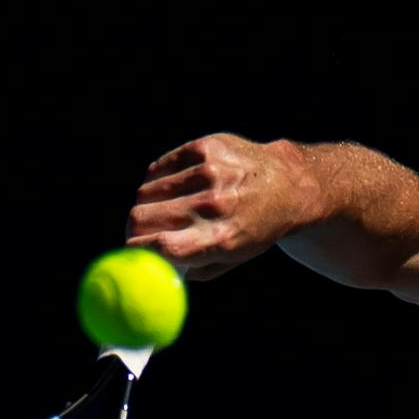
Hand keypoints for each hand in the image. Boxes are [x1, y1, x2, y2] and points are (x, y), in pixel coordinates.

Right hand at [125, 134, 318, 279]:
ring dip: (146, 204)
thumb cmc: (251, 229)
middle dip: (133, 228)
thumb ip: (189, 267)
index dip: (136, 251)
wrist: (286, 186)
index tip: (132, 252)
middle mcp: (214, 205)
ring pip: (145, 191)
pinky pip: (157, 169)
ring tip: (166, 209)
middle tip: (138, 232)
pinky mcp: (204, 148)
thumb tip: (148, 270)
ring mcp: (209, 173)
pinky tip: (174, 187)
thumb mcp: (230, 259)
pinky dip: (157, 181)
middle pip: (143, 217)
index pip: (161, 247)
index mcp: (221, 239)